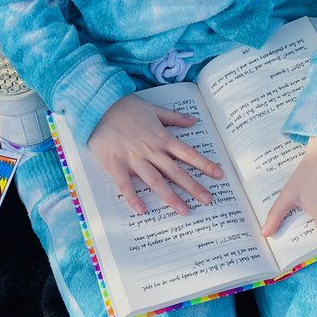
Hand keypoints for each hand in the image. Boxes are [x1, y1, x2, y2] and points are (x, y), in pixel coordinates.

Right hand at [88, 95, 223, 214]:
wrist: (97, 105)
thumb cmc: (125, 106)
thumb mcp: (153, 108)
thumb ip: (174, 117)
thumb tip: (194, 121)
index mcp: (161, 137)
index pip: (188, 153)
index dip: (205, 164)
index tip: (219, 175)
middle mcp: (151, 150)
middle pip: (176, 172)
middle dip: (193, 186)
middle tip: (209, 200)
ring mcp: (133, 158)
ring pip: (155, 181)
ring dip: (170, 197)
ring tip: (184, 211)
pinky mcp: (115, 164)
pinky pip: (125, 185)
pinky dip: (133, 198)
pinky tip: (143, 211)